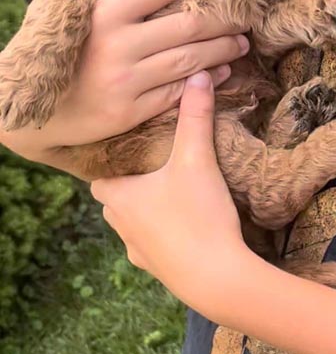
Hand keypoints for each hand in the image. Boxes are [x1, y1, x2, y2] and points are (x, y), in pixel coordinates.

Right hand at [1, 0, 249, 163]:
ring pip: (189, 60)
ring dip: (222, 50)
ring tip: (241, 43)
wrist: (34, 110)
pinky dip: (206, 81)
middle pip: (187, 26)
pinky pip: (178, 92)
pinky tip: (222, 72)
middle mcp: (117, 44)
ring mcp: (125, 80)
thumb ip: (118, 3)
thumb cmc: (65, 56)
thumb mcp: (81, 20)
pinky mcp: (130, 111)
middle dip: (223, 19)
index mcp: (105, 13)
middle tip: (245, 16)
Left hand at [90, 71, 258, 317]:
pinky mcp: (158, 268)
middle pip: (117, 194)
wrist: (217, 278)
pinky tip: (187, 221)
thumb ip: (196, 116)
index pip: (100, 169)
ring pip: (134, 220)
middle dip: (135, 179)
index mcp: (117, 195)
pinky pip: (154, 243)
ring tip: (176, 188)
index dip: (115, 155)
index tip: (136, 142)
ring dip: (150, 206)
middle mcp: (118, 224)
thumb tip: (199, 75)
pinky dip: (166, 232)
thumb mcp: (197, 159)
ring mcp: (137, 250)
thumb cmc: (198, 216)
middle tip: (161, 159)